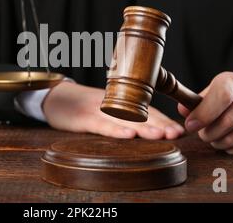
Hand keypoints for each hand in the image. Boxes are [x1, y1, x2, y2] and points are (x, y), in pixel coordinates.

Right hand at [43, 81, 184, 139]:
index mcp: (119, 103)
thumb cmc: (80, 106)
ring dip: (145, 128)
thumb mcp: (103, 109)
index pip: (145, 111)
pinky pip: (101, 125)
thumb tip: (145, 129)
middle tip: (178, 133)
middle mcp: (112, 104)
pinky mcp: (82, 118)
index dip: (163, 120)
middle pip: (139, 115)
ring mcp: (97, 110)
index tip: (180, 129)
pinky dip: (115, 130)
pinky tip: (128, 135)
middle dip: (161, 125)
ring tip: (163, 135)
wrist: (53, 97)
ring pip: (124, 119)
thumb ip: (121, 116)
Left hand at [178, 72, 232, 155]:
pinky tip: (230, 141)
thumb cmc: (222, 101)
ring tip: (216, 137)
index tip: (190, 126)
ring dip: (218, 143)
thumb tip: (183, 110)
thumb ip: (192, 103)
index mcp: (232, 81)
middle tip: (203, 134)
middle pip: (227, 121)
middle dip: (208, 133)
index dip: (204, 114)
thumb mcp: (206, 96)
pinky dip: (232, 150)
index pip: (222, 96)